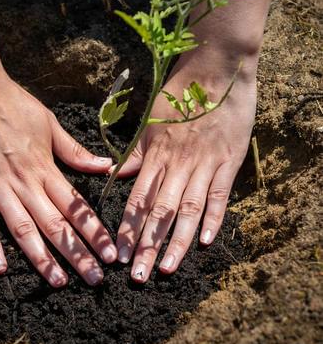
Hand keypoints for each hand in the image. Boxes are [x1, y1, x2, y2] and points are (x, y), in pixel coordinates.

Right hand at [0, 66, 116, 286]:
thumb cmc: (13, 104)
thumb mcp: (50, 123)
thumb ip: (75, 151)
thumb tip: (105, 166)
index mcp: (46, 168)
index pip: (76, 206)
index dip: (95, 232)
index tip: (111, 254)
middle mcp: (26, 183)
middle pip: (56, 225)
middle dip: (78, 254)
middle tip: (95, 280)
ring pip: (24, 229)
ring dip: (42, 258)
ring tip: (59, 282)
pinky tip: (1, 269)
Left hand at [115, 53, 256, 282]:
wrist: (216, 68)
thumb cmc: (179, 93)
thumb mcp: (151, 120)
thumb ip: (135, 151)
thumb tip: (114, 174)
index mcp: (156, 154)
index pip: (138, 199)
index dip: (127, 228)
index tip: (118, 254)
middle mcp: (178, 163)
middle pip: (159, 211)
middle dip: (146, 245)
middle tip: (137, 275)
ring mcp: (205, 163)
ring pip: (188, 209)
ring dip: (177, 241)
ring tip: (166, 268)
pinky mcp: (229, 160)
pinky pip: (220, 194)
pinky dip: (213, 218)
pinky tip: (205, 242)